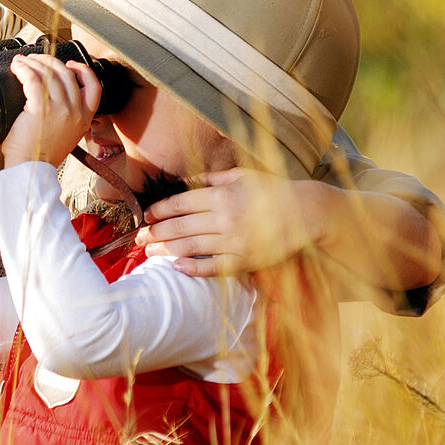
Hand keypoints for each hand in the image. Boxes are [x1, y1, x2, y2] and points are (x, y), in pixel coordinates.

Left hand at [0, 54, 98, 168]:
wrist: (30, 170)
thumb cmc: (39, 156)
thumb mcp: (66, 136)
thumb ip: (67, 118)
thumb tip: (55, 99)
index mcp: (84, 118)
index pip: (94, 86)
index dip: (83, 70)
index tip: (70, 65)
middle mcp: (76, 112)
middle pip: (67, 74)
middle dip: (50, 61)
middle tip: (36, 60)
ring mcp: (60, 109)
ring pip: (50, 73)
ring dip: (34, 63)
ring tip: (22, 62)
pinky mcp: (41, 108)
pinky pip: (33, 79)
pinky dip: (24, 69)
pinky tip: (18, 68)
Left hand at [137, 168, 320, 275]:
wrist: (306, 212)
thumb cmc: (272, 191)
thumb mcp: (242, 176)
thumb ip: (211, 179)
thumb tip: (184, 181)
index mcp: (222, 195)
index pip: (180, 204)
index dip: (159, 211)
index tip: (145, 216)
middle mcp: (225, 218)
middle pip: (180, 227)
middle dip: (155, 233)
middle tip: (138, 239)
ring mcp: (235, 241)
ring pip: (191, 248)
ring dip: (166, 251)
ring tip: (150, 253)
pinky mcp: (246, 260)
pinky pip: (213, 267)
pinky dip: (193, 268)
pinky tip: (177, 267)